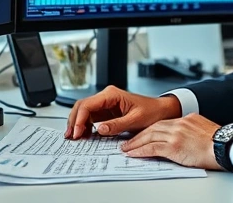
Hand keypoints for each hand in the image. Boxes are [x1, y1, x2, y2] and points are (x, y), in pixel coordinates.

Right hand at [65, 85, 181, 138]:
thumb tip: (100, 129)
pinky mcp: (106, 112)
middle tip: (71, 137)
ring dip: (77, 123)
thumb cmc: (152, 111)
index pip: (88, 105)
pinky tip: (82, 135)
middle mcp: (106, 97)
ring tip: (74, 137)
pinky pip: (90, 117)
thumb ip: (117, 124)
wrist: (161, 111)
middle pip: (82, 106)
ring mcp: (105, 104)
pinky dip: (84, 125)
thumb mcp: (136, 120)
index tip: (77, 132)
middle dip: (74, 121)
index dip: (79, 119)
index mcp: (112, 94)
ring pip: (83, 111)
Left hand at [121, 113, 222, 170]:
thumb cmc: (220, 142)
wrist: (226, 146)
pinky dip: (141, 151)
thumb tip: (185, 138)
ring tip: (127, 149)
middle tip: (129, 141)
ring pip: (150, 136)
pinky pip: (153, 148)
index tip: (143, 134)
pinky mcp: (174, 146)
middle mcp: (180, 124)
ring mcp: (176, 134)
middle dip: (139, 135)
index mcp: (187, 119)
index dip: (150, 129)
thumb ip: (192, 130)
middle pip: (153, 128)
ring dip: (136, 143)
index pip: (163, 123)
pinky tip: (134, 154)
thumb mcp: (205, 130)